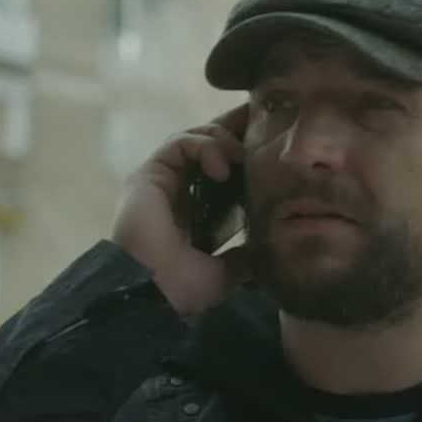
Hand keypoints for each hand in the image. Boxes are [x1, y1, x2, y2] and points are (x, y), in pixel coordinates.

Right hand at [110, 105, 252, 316]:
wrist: (151, 293)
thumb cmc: (182, 288)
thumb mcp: (224, 274)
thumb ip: (242, 257)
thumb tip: (265, 250)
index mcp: (194, 213)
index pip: (221, 170)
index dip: (243, 156)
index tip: (271, 150)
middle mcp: (177, 191)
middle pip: (208, 146)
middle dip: (236, 133)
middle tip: (264, 128)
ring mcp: (162, 180)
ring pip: (194, 138)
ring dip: (222, 140)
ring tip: (241, 155)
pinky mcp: (150, 172)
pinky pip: (179, 143)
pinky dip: (204, 147)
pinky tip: (222, 167)